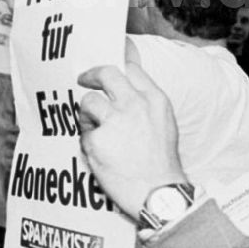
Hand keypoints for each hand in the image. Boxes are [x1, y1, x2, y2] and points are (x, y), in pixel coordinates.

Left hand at [77, 63, 187, 220]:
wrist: (158, 193)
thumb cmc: (162, 162)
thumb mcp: (164, 123)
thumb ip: (146, 103)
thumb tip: (126, 88)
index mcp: (155, 100)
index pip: (132, 67)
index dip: (118, 57)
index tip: (110, 54)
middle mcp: (135, 104)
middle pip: (105, 74)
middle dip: (91, 75)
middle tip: (84, 79)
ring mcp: (115, 121)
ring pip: (89, 102)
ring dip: (88, 115)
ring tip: (97, 130)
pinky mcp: (97, 139)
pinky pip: (85, 133)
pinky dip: (89, 142)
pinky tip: (103, 155)